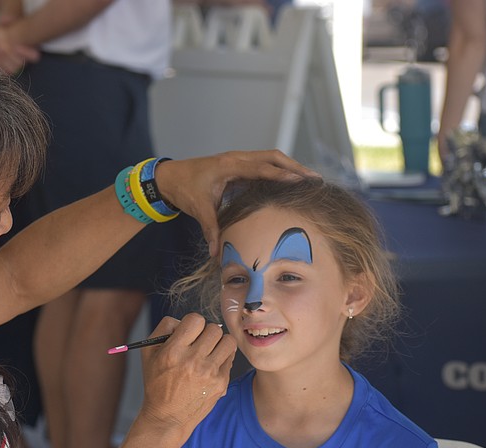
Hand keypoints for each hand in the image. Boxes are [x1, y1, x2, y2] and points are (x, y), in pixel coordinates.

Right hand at [138, 314, 235, 439]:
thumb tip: (185, 320)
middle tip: (200, 342)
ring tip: (209, 351)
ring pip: (228, 341)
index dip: (193, 323)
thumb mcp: (149, 353)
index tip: (190, 332)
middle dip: (207, 333)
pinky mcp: (220, 382)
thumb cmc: (157, 382)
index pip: (195, 319)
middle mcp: (192, 361)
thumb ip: (164, 329)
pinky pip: (230, 357)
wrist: (167, 416)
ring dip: (219, 343)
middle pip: (214, 329)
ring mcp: (209, 373)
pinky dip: (222, 357)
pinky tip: (212, 364)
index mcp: (173, 351)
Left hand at [155, 150, 317, 255]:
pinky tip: (289, 181)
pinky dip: (278, 170)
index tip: (303, 181)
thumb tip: (216, 253)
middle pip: (273, 157)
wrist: (170, 177)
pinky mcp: (238, 165)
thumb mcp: (198, 209)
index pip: (262, 168)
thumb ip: (210, 229)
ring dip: (289, 167)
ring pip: (270, 158)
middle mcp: (237, 158)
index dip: (283, 175)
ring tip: (309, 179)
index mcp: (229, 165)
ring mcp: (238, 160)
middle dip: (295, 167)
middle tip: (315, 178)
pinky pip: (263, 164)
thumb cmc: (184, 188)